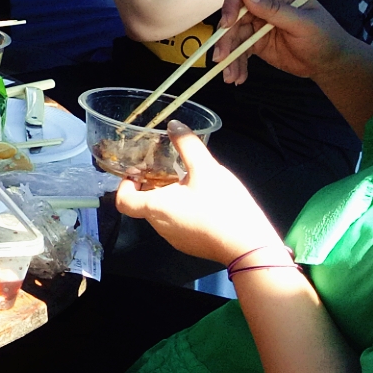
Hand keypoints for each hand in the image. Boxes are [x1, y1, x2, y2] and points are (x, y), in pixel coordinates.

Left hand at [114, 129, 279, 266]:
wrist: (249, 246)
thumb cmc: (223, 206)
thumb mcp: (206, 168)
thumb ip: (187, 144)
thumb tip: (174, 125)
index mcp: (155, 208)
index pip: (123, 201)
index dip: (124, 185)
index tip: (138, 173)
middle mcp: (160, 227)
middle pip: (143, 206)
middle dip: (151, 187)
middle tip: (167, 170)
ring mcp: (176, 240)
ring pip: (162, 216)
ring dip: (168, 199)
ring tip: (188, 183)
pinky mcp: (191, 246)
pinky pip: (178, 226)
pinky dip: (182, 212)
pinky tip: (203, 201)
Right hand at [216, 0, 355, 86]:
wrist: (330, 63)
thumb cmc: (324, 38)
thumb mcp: (303, 23)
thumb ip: (275, 9)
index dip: (231, 4)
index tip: (227, 24)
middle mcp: (263, 6)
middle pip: (233, 17)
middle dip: (225, 39)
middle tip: (221, 58)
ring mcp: (258, 25)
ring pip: (233, 37)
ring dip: (229, 57)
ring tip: (230, 76)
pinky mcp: (255, 43)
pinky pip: (239, 51)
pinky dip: (236, 64)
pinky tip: (238, 77)